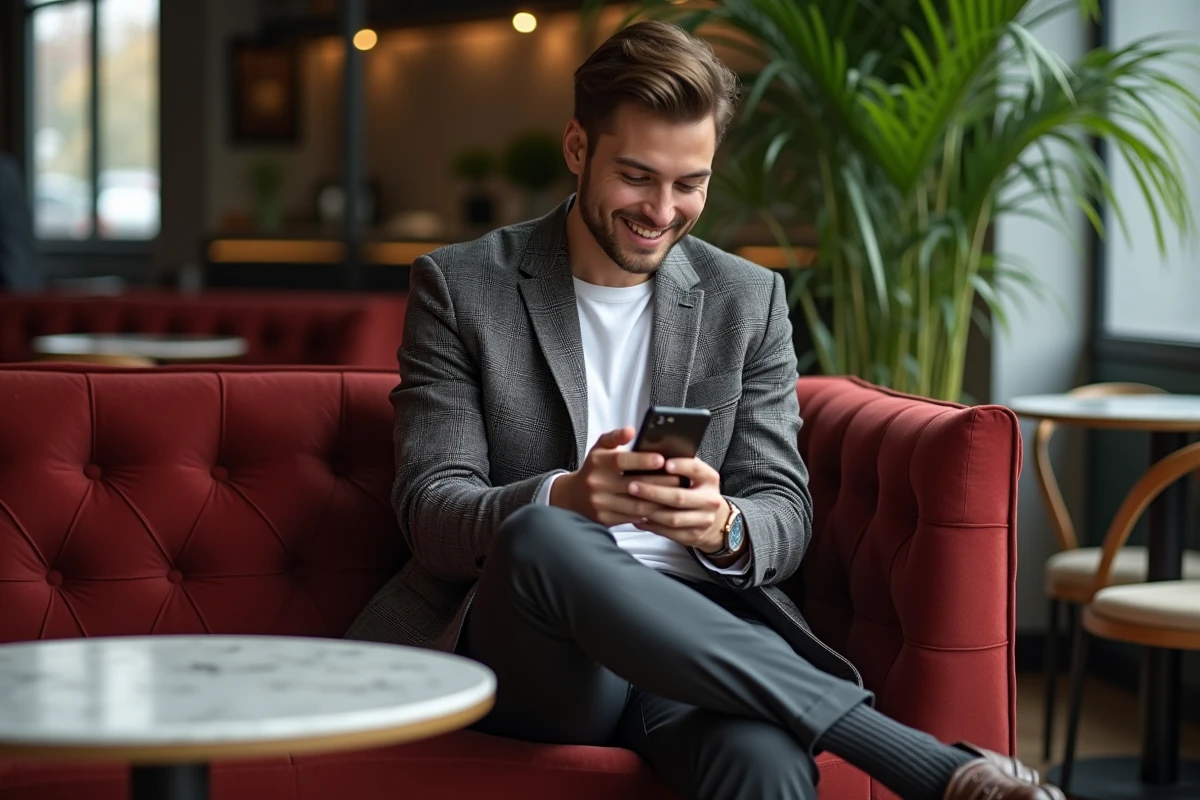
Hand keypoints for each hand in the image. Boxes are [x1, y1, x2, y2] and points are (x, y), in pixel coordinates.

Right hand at [550, 427, 682, 526]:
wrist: (572, 496)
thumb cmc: (593, 469)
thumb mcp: (599, 448)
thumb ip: (615, 437)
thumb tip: (631, 430)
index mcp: (598, 462)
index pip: (622, 460)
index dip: (642, 460)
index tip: (661, 459)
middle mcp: (597, 483)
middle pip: (634, 484)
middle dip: (659, 483)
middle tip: (679, 480)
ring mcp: (600, 503)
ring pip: (636, 505)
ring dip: (658, 501)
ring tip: (675, 496)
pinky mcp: (604, 519)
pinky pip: (631, 518)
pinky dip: (648, 514)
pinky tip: (661, 509)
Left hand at [626, 457, 729, 553]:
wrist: (715, 520)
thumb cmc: (696, 490)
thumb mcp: (695, 476)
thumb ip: (680, 465)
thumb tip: (652, 452)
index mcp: (710, 479)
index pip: (696, 470)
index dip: (682, 466)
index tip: (664, 463)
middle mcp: (710, 500)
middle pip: (679, 497)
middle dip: (653, 492)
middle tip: (632, 485)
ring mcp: (703, 520)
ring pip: (672, 518)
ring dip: (649, 510)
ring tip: (630, 502)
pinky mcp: (693, 536)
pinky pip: (668, 532)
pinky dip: (651, 525)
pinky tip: (636, 518)